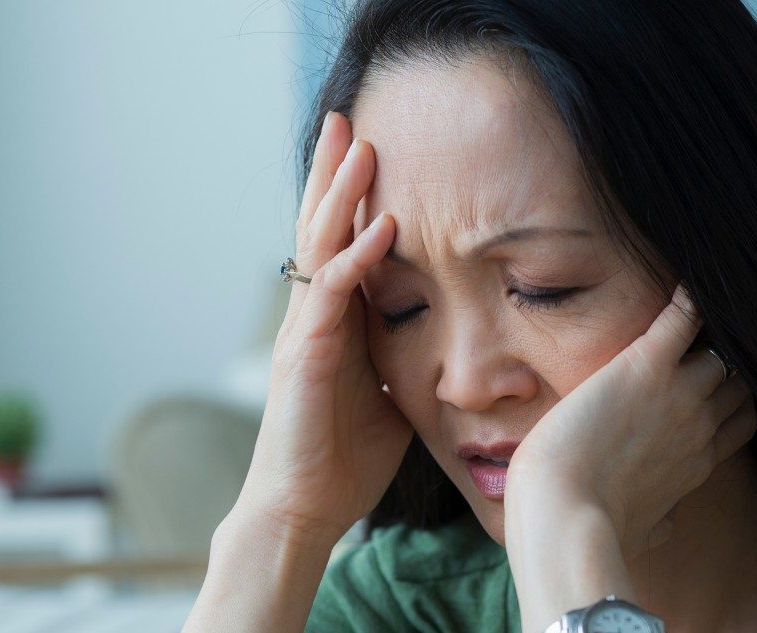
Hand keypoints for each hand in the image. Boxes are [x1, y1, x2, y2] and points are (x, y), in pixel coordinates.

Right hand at [230, 111, 411, 542]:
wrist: (305, 508)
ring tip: (359, 144)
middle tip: (346, 117)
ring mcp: (304, 330)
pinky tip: (380, 225)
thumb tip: (452, 347)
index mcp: (336, 322)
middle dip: (334, 173)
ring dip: (340, 193)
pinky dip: (355, 256)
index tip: (371, 151)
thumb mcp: (393, 396)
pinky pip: (330, 292)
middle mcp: (314, 316)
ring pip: (319, 245)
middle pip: (321, 228)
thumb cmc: (346, 458)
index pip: (342, 243)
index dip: (352, 198)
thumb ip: (410, 360)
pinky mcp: (304, 354)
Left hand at [505, 284, 756, 558]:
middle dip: (732, 361)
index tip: (724, 385)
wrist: (565, 510)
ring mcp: (680, 393)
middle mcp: (699, 425)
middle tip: (716, 333)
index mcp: (697, 463)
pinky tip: (688, 273)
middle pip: (738, 381)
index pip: (741, 421)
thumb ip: (659, 523)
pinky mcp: (645, 365)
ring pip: (720, 348)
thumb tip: (665, 529)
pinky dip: (689, 295)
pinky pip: (684, 316)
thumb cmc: (593, 526)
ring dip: (714, 328)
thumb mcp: (640, 532)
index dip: (735, 400)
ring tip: (709, 299)